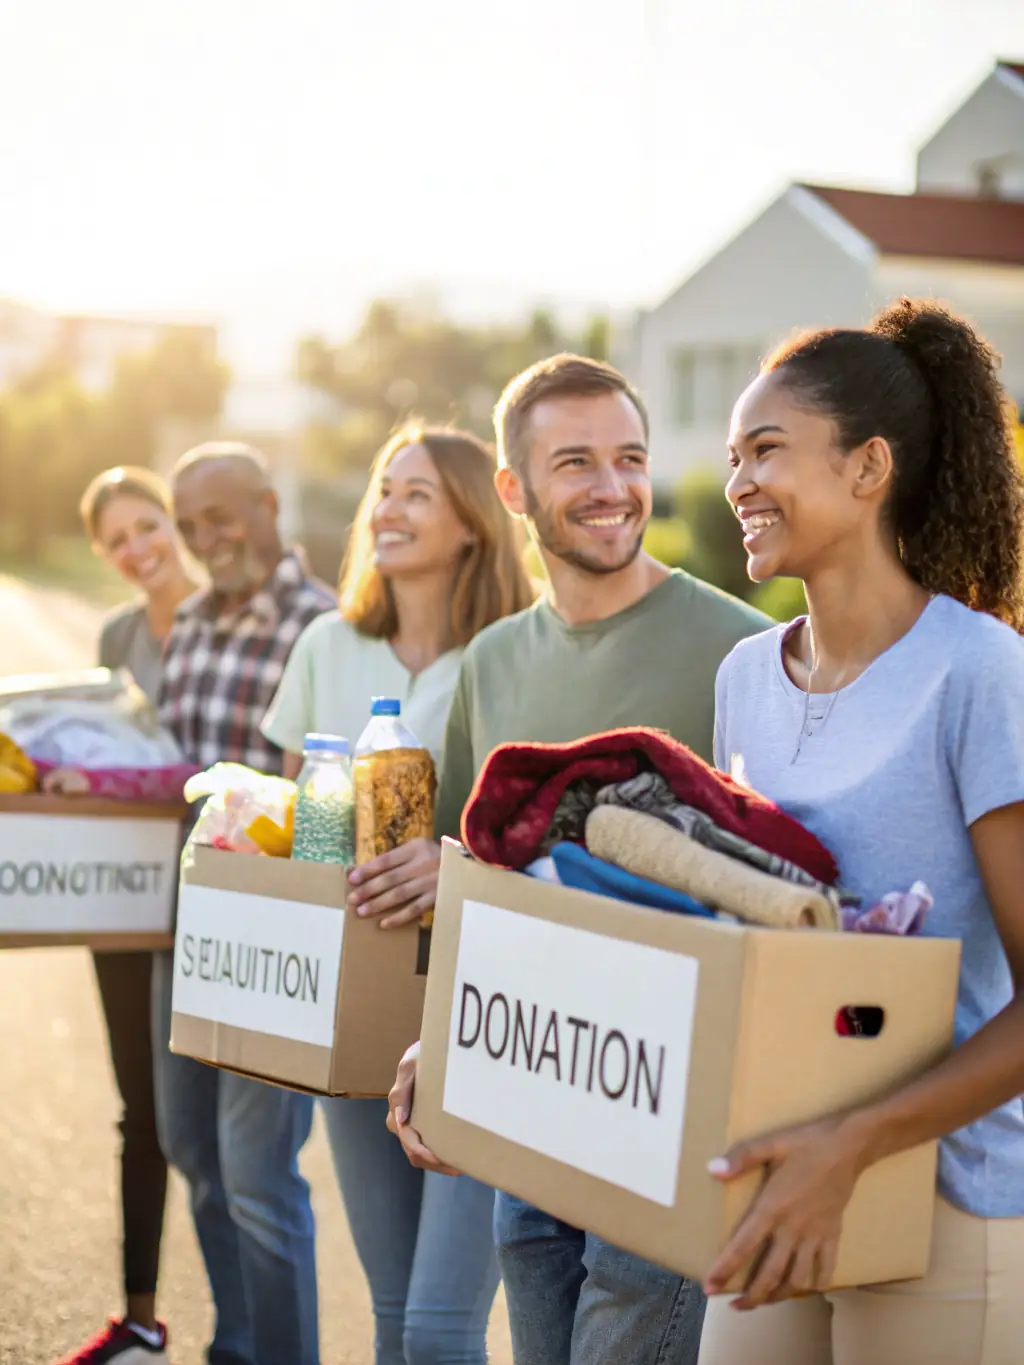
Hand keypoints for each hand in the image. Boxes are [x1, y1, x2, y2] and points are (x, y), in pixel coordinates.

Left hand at [348, 838, 440, 928]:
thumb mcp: (419, 848)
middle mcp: (423, 864)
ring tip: (362, 911)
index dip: (367, 870)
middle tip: (352, 899)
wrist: (469, 866)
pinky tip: (384, 923)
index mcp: (416, 848)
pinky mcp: (438, 897)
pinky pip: (415, 909)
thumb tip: (362, 869)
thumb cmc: (436, 857)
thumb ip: (396, 858)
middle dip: (369, 889)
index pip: (386, 860)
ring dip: (379, 904)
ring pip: (400, 894)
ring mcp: (431, 882)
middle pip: (390, 878)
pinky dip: (399, 917)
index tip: (351, 879)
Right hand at [386, 1041, 461, 1175]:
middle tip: (459, 1168)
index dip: (425, 1154)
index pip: (409, 1141)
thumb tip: (400, 1119)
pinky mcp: (422, 1126)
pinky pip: (429, 1148)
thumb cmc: (421, 1055)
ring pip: (422, 1156)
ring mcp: (410, 1126)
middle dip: (436, 1164)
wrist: (430, 1050)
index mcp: (396, 1110)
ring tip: (462, 1165)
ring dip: (440, 1164)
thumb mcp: (410, 1065)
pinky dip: (442, 1155)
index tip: (443, 1160)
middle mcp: (400, 1122)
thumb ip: (402, 1089)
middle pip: (415, 1154)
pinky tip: (460, 1156)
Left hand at [703, 1114, 869, 1309]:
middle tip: (734, 1307)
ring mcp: (815, 1235)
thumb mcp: (770, 1144)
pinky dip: (817, 1283)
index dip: (725, 1269)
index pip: (743, 1246)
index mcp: (772, 1207)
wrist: (848, 1145)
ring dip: (779, 1296)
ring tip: (763, 1302)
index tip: (710, 1287)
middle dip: (751, 1296)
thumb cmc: (805, 1143)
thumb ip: (741, 1157)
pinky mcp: (833, 1234)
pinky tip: (807, 1288)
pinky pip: (826, 1268)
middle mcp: (793, 1228)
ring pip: (797, 1278)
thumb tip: (713, 1170)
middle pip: (770, 1274)